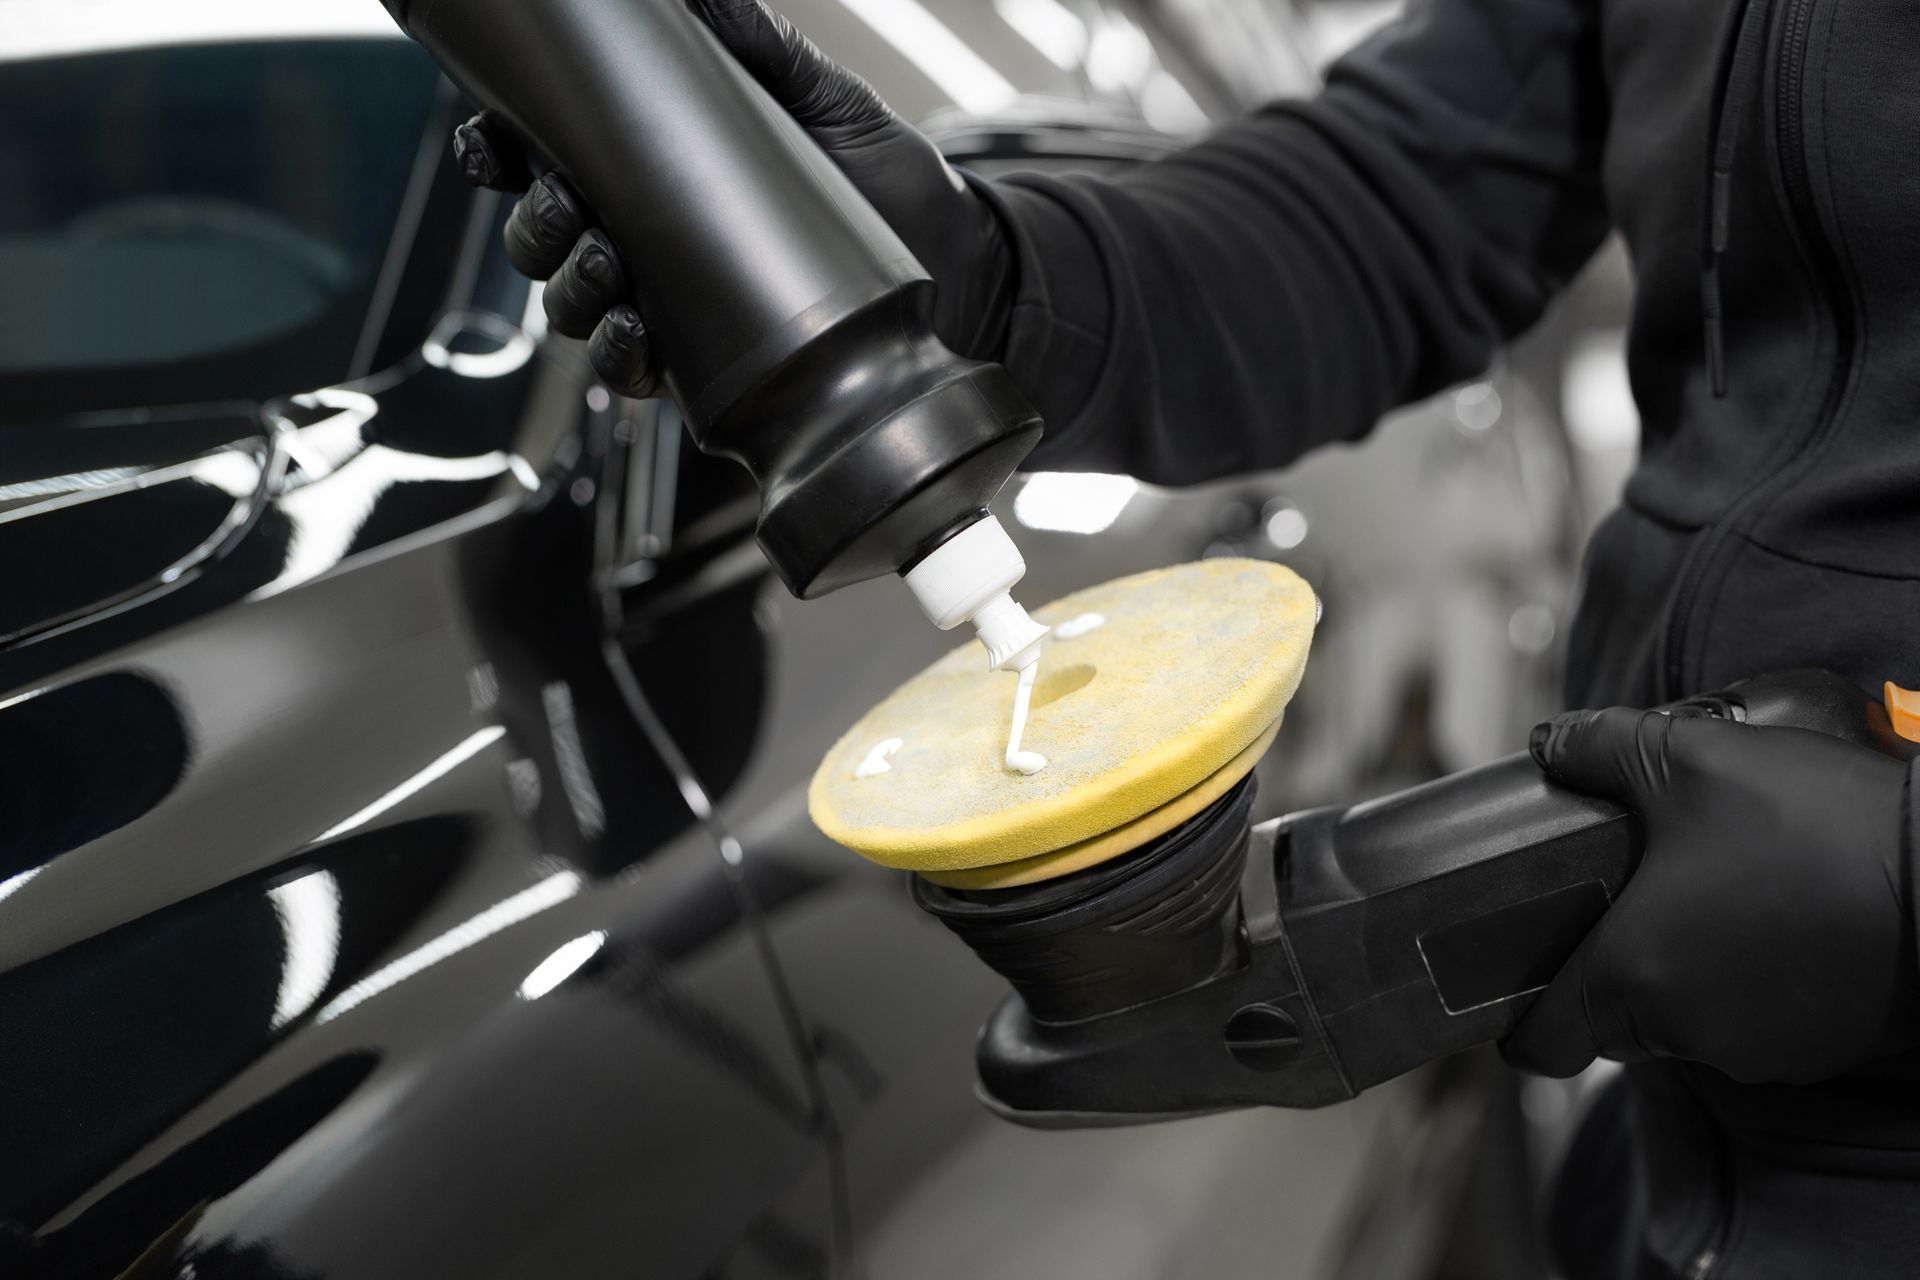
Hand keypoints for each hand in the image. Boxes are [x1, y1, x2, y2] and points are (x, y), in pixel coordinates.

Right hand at [450, 0, 1015, 395]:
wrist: (960, 264)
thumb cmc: (892, 179)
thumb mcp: (821, 97)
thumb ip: (756, 43)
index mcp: (657, 166)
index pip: (553, 155)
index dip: (503, 149)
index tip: (494, 141)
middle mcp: (652, 237)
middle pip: (545, 235)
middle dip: (533, 223)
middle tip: (564, 207)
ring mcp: (674, 304)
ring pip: (572, 304)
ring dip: (566, 288)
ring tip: (604, 264)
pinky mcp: (709, 365)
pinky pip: (632, 371)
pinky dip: (615, 355)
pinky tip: (630, 330)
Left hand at [1503, 706, 1917, 1083]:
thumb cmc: (1818, 826)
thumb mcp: (1691, 759)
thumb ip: (1603, 749)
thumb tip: (1552, 743)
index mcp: (1634, 978)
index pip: (1545, 1043)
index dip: (1524, 1024)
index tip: (1524, 993)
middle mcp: (1689, 1031)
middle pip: (1615, 1023)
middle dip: (1616, 969)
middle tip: (1635, 899)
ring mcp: (1759, 1050)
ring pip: (1688, 1022)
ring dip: (1690, 971)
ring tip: (1719, 893)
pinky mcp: (1820, 1048)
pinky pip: (1758, 1023)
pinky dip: (1753, 982)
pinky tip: (1776, 916)